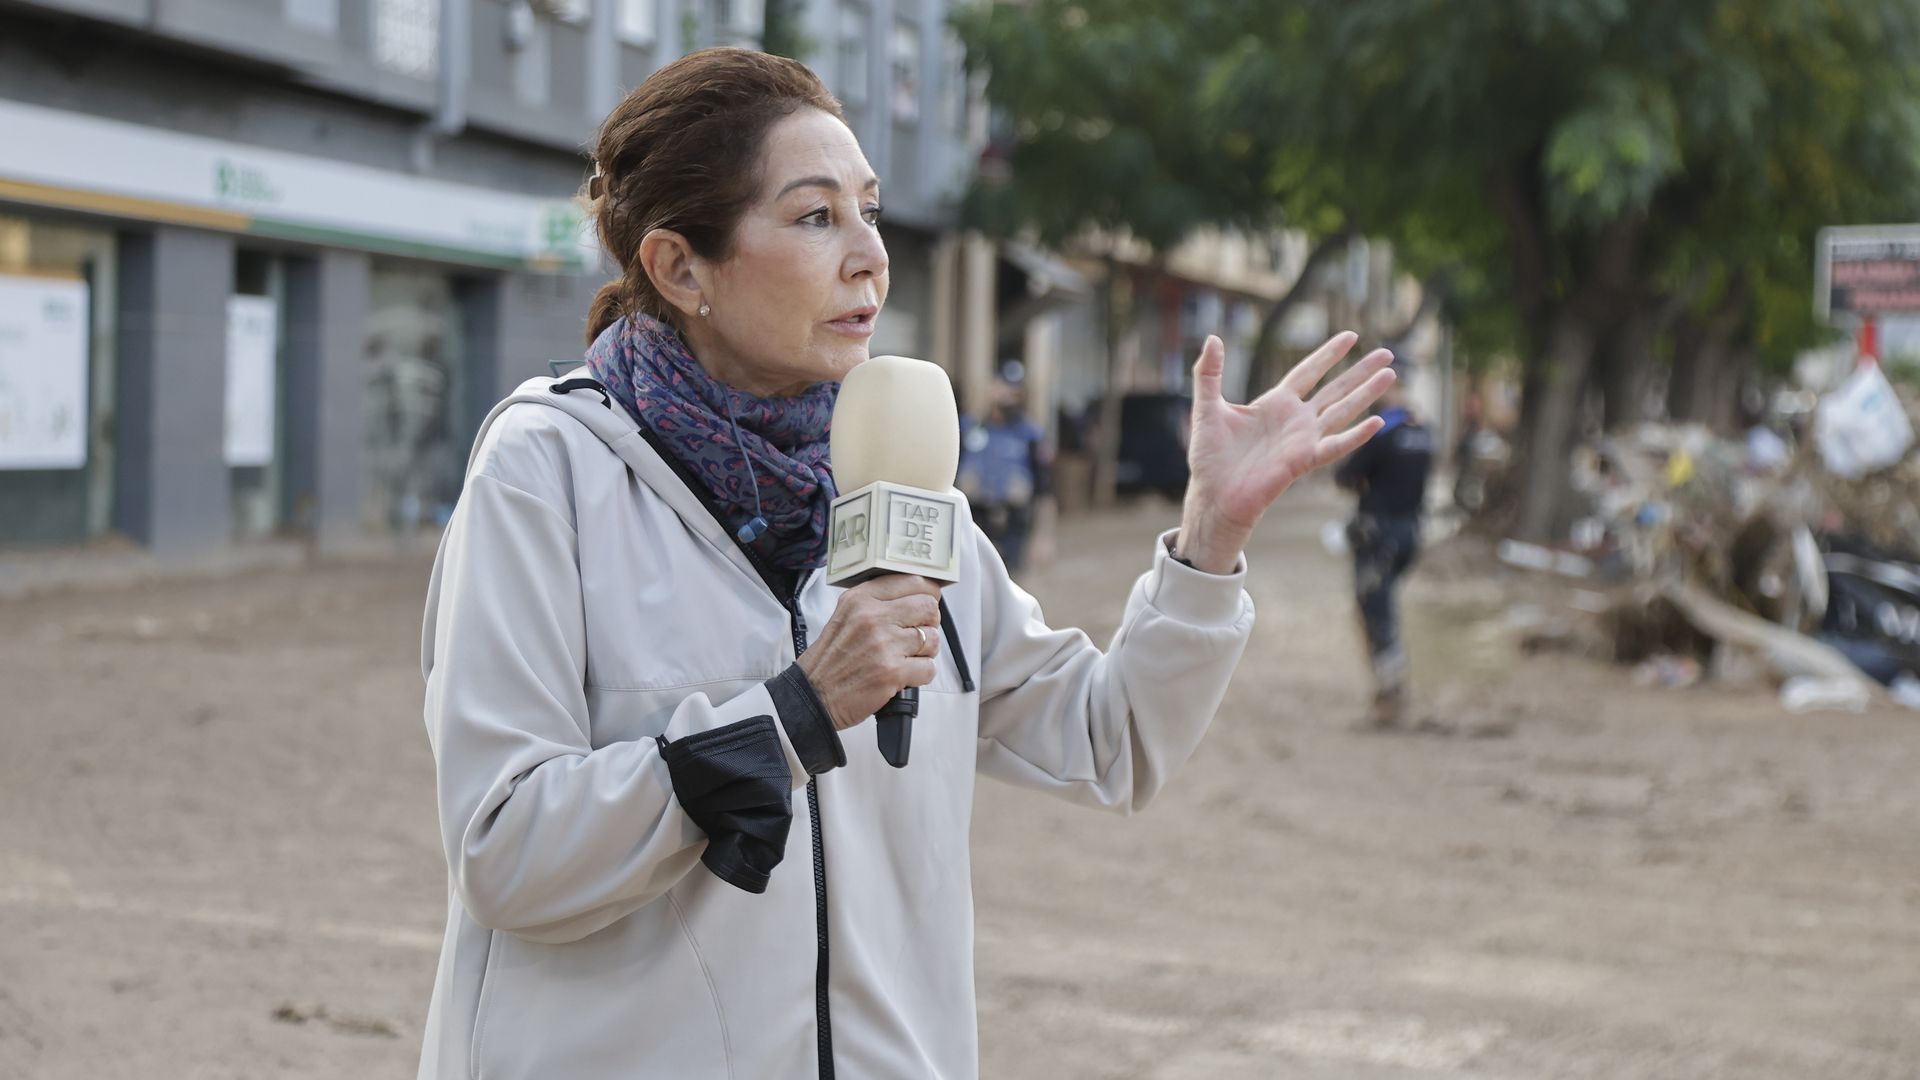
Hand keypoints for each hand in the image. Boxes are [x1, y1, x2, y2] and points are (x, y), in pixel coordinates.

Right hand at [796, 575, 942, 729]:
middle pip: (929, 607)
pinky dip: (921, 675)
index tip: (925, 604)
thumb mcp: (845, 616)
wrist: (813, 696)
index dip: (926, 594)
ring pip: (933, 639)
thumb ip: (876, 603)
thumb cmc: (830, 661)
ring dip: (925, 652)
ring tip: (906, 658)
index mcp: (860, 599)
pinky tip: (904, 676)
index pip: (911, 581)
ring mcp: (884, 645)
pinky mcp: (893, 672)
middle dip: (929, 623)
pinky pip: (929, 668)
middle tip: (917, 635)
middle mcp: (872, 617)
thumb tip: (916, 596)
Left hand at [1175, 332, 1395, 572]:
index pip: (1308, 372)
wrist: (1213, 494)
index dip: (1328, 354)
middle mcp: (1295, 419)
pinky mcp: (1303, 461)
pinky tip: (1378, 422)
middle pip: (1335, 389)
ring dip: (1366, 394)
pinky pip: (1335, 446)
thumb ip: (1208, 374)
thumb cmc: (1209, 457)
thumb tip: (1213, 339)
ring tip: (1390, 375)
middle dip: (1360, 371)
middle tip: (1387, 354)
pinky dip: (1356, 435)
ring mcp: (1303, 440)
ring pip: (1342, 411)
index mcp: (1275, 404)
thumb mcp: (1206, 408)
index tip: (1350, 336)